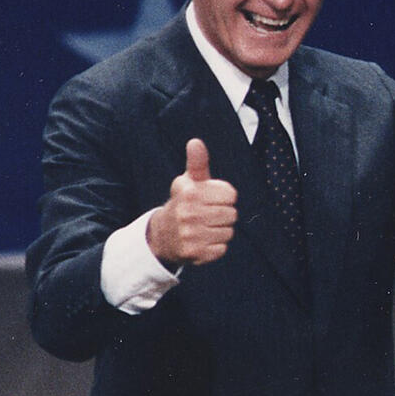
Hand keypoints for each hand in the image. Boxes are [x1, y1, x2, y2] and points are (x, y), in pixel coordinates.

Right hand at [147, 139, 237, 266]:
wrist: (162, 235)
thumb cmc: (184, 202)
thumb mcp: (188, 181)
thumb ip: (197, 162)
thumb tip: (195, 141)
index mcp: (190, 193)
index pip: (231, 195)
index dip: (225, 197)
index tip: (212, 199)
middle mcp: (188, 214)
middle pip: (232, 214)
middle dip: (224, 215)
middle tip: (209, 215)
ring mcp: (190, 236)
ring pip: (228, 232)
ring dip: (221, 231)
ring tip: (205, 228)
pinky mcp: (194, 254)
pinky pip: (222, 249)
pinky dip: (216, 246)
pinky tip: (203, 241)